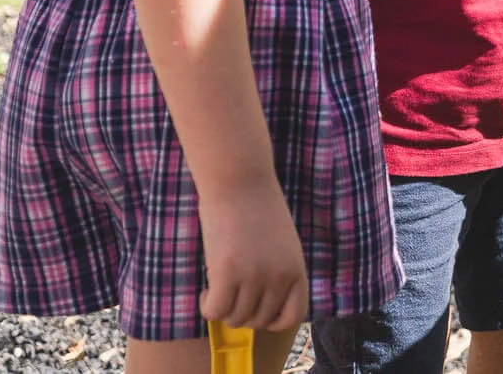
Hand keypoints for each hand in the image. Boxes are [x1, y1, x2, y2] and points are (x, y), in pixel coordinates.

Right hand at [198, 176, 308, 330]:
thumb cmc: (257, 208)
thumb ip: (278, 273)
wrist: (240, 181)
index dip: (272, 321)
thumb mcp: (281, 244)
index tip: (256, 311)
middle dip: (241, 313)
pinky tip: (206, 289)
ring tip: (217, 286)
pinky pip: (215, 311)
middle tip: (230, 294)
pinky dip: (208, 307)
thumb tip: (262, 306)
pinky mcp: (228, 273)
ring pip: (235, 318)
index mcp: (297, 269)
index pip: (293, 317)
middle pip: (258, 321)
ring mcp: (255, 277)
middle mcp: (279, 277)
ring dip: (223, 309)